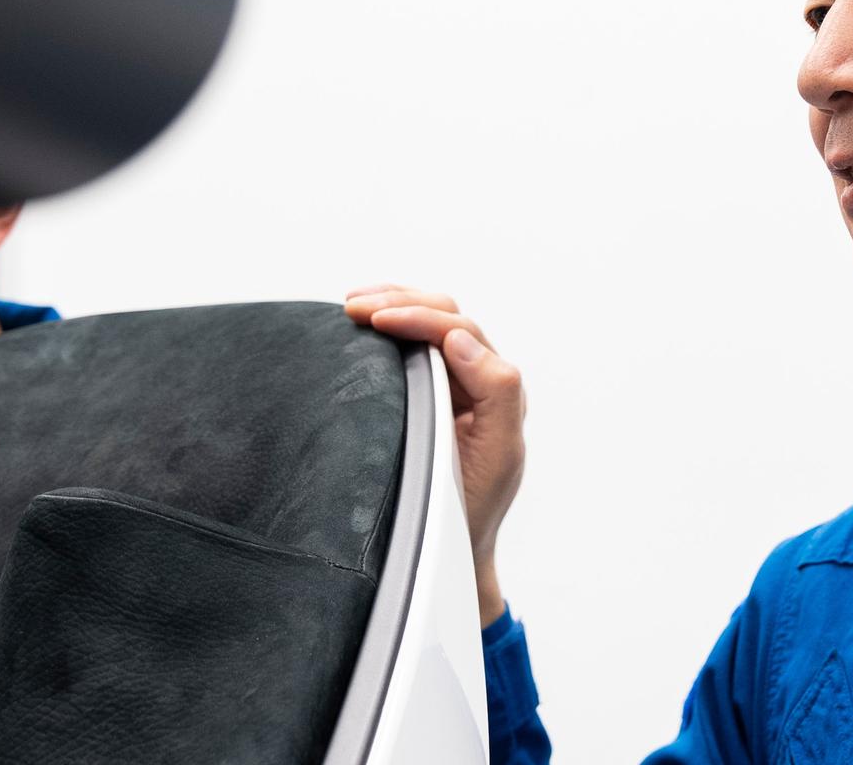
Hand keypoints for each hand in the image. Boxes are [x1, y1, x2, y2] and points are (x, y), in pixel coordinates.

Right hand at [345, 285, 524, 627]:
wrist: (455, 549)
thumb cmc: (476, 508)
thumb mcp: (499, 455)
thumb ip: (497, 395)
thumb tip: (461, 341)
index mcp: (498, 391)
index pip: (461, 333)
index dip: (420, 318)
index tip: (375, 318)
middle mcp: (480, 380)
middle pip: (447, 317)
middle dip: (403, 302)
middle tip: (355, 306)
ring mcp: (454, 385)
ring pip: (430, 324)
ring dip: (395, 304)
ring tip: (354, 303)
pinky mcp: (430, 395)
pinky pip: (414, 346)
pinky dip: (391, 324)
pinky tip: (362, 320)